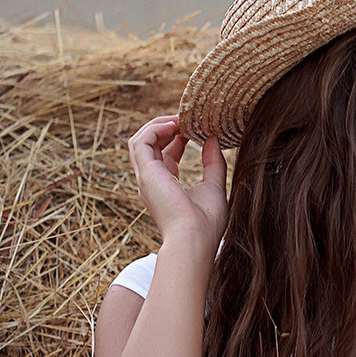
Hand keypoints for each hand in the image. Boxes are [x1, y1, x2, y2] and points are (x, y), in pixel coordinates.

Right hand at [127, 115, 227, 255]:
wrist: (194, 239)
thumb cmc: (206, 224)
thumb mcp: (215, 187)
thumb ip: (214, 163)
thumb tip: (214, 139)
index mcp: (167, 186)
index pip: (166, 154)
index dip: (178, 137)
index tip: (195, 127)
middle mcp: (152, 181)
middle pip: (151, 144)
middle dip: (167, 127)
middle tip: (188, 117)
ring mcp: (146, 177)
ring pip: (141, 140)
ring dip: (159, 124)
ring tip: (180, 118)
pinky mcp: (146, 173)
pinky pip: (140, 141)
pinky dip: (155, 128)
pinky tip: (175, 125)